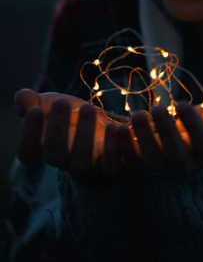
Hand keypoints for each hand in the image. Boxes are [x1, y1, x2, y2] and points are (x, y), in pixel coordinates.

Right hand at [14, 88, 130, 190]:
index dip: (28, 134)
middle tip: (61, 101)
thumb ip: (35, 102)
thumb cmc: (74, 117)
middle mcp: (69, 162)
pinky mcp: (122, 163)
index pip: (28, 152)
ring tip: (89, 107)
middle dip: (57, 130)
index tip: (34, 110)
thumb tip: (21, 97)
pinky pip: (121, 162)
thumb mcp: (54, 105)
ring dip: (86, 137)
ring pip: (85, 163)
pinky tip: (119, 124)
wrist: (108, 130)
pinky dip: (121, 145)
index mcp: (48, 149)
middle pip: (57, 156)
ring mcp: (95, 165)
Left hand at [119, 99, 202, 176]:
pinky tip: (117, 128)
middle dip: (165, 130)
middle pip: (175, 153)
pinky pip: (130, 164)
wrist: (186, 151)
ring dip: (142, 139)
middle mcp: (185, 165)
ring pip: (152, 161)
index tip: (183, 103)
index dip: (193, 124)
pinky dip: (123, 148)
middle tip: (156, 108)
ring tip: (136, 115)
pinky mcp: (140, 170)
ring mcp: (162, 170)